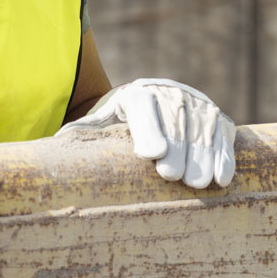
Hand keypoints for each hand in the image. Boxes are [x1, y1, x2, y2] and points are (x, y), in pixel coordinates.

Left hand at [58, 78, 236, 188]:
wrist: (150, 100)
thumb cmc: (119, 123)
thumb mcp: (100, 123)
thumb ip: (83, 133)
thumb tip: (53, 146)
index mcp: (137, 95)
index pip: (145, 110)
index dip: (151, 132)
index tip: (153, 155)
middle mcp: (170, 94)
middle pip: (176, 123)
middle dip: (178, 150)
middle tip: (173, 176)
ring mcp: (197, 104)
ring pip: (202, 131)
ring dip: (202, 157)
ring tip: (198, 183)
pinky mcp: (216, 116)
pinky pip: (223, 136)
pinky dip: (223, 156)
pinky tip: (220, 178)